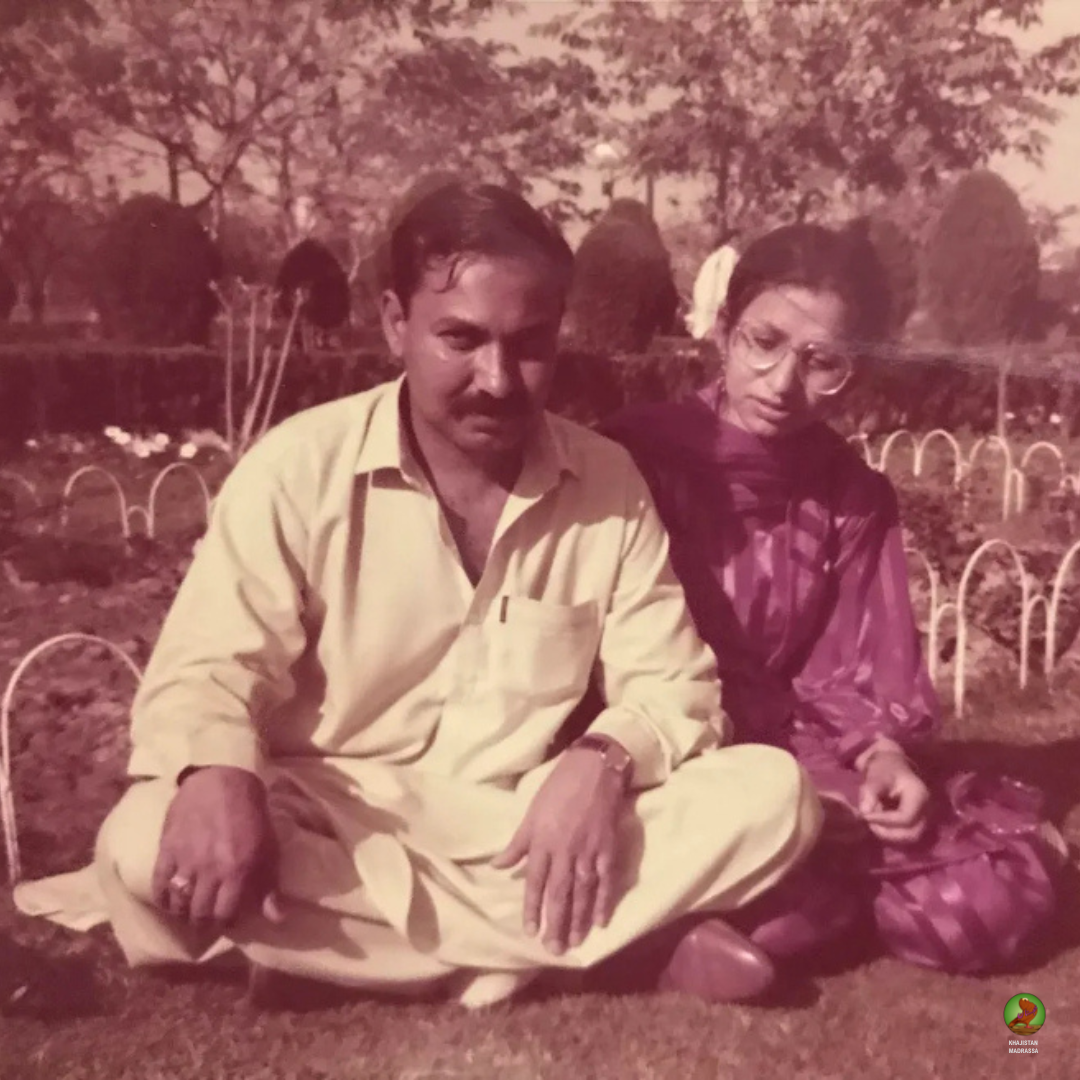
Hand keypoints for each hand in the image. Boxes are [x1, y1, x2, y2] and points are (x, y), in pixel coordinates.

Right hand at [151, 765, 284, 928]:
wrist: (222, 781)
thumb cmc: (251, 816)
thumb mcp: (269, 849)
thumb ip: (269, 886)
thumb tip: (276, 918)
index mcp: (238, 870)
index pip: (226, 914)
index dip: (227, 923)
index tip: (228, 921)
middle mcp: (210, 870)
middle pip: (200, 913)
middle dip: (204, 922)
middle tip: (207, 921)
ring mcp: (186, 861)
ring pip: (179, 903)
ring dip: (183, 914)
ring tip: (189, 914)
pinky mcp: (167, 849)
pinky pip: (159, 884)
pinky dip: (163, 899)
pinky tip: (169, 902)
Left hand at [492, 746, 626, 955]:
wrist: (594, 768)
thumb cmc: (558, 788)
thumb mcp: (531, 812)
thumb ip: (518, 843)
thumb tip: (497, 866)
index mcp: (542, 842)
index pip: (535, 882)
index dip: (532, 908)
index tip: (529, 931)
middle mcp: (564, 851)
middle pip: (559, 893)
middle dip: (555, 922)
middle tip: (553, 949)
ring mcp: (588, 851)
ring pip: (582, 892)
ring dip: (577, 919)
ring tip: (573, 942)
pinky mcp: (608, 849)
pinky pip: (606, 881)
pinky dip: (603, 902)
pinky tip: (599, 922)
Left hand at [858, 750, 929, 844]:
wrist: (893, 765)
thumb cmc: (885, 769)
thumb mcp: (875, 776)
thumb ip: (870, 793)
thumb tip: (864, 812)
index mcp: (919, 796)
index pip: (905, 818)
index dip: (884, 821)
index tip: (865, 816)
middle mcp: (927, 810)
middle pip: (912, 834)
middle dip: (887, 833)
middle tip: (868, 823)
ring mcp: (924, 818)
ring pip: (909, 838)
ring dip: (888, 835)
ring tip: (872, 822)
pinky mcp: (918, 823)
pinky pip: (906, 835)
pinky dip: (890, 833)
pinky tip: (877, 823)